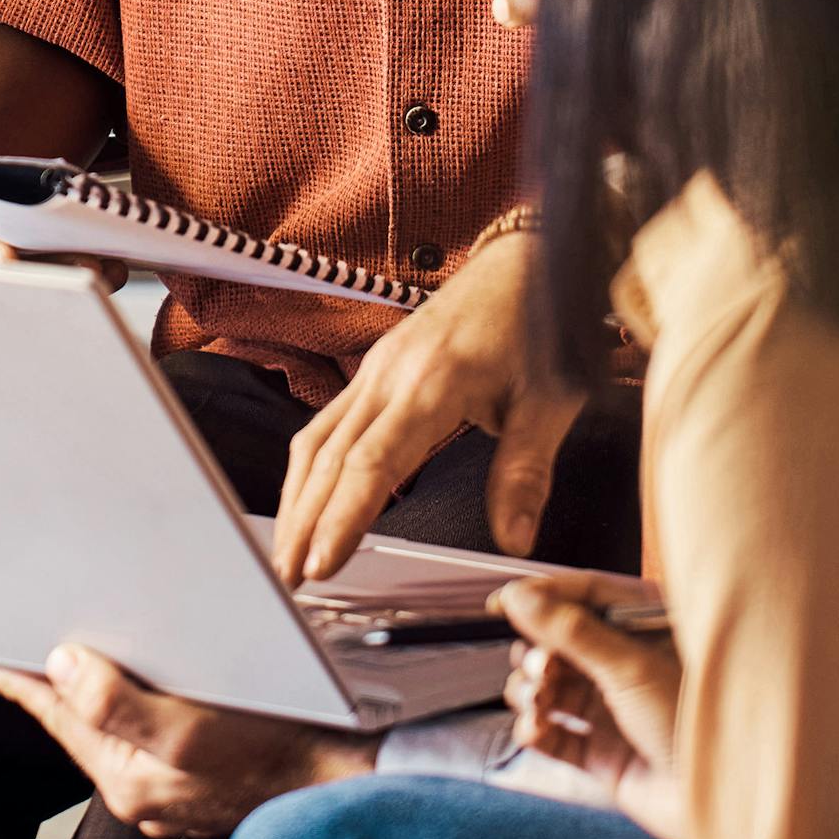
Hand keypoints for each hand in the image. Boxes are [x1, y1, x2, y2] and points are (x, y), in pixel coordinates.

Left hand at [0, 644, 370, 838]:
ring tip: (78, 662)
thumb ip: (116, 702)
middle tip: (25, 647)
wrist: (343, 785)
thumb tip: (61, 666)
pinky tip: (148, 693)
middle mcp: (143, 794)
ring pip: (118, 734)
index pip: (58, 718)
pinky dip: (140, 712)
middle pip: (84, 727)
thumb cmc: (279, 752)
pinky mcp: (201, 786)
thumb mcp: (189, 726)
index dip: (20, 683)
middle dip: (57, 687)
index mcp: (128, 780)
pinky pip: (152, 742)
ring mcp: (172, 794)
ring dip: (99, 698)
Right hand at [272, 226, 580, 581]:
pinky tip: (306, 500)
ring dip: (296, 498)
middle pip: (330, 457)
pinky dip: (309, 469)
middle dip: (303, 521)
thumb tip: (515, 539)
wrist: (524, 260)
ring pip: (317, 439)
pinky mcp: (375, 369)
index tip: (321, 564)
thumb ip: (525, 471)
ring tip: (287, 552)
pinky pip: (327, 422)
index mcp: (433, 382)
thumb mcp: (551, 399)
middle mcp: (391, 373)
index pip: (373, 462)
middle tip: (287, 578)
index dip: (342, 517)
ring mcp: (377, 368)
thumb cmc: (541, 323)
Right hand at [503, 574, 687, 838]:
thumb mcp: (629, 665)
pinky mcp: (603, 753)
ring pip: (549, 689)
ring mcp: (614, 710)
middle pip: (558, 645)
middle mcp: (628, 665)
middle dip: (537, 655)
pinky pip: (554, 735)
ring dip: (531, 693)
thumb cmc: (696, 722)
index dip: (540, 597)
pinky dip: (536, 730)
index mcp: (645, 629)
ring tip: (539, 704)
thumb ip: (569, 630)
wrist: (725, 800)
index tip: (501, 604)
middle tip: (540, 670)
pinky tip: (535, 730)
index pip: (583, 595)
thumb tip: (520, 596)